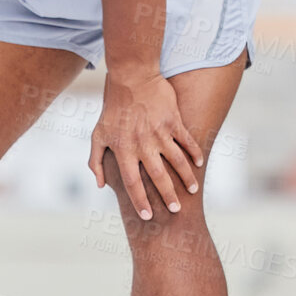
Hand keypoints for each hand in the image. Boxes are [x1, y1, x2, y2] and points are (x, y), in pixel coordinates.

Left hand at [89, 70, 203, 220]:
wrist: (131, 78)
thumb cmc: (112, 111)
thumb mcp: (97, 135)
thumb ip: (96, 161)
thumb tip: (100, 185)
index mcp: (123, 150)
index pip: (131, 182)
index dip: (139, 200)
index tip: (147, 216)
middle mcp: (142, 144)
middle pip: (157, 176)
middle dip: (167, 196)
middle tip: (175, 211)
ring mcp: (159, 133)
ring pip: (176, 161)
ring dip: (186, 178)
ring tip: (192, 191)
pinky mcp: (173, 121)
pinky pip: (187, 141)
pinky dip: (194, 153)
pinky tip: (199, 164)